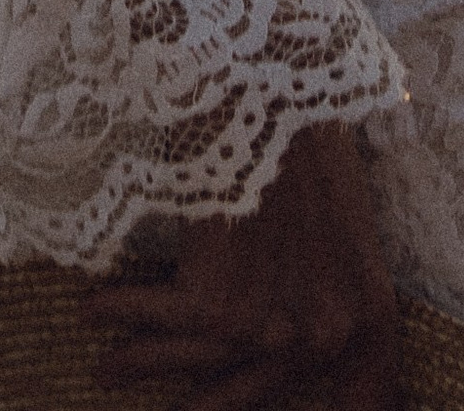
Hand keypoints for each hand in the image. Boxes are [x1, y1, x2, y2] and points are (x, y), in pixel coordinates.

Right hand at [86, 120, 400, 410]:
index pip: (372, 395)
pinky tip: (90, 308)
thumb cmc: (315, 134)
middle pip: (259, 393)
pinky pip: (155, 320)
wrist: (275, 85)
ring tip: (106, 369)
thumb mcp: (349, 220)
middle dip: (213, 404)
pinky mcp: (215, 307)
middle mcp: (323, 337)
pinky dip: (119, 310)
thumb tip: (308, 320)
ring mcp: (268, 329)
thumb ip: (332, 280)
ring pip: (194, 365)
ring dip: (141, 362)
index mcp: (371, 313)